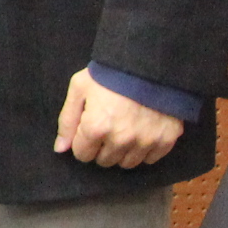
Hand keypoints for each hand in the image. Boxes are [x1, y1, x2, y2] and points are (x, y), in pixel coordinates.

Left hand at [55, 69, 184, 169]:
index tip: (88, 130)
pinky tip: (140, 133)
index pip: (83, 155)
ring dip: (122, 152)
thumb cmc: (108, 75)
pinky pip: (150, 159)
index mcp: (96, 128)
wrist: (149, 64)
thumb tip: (60, 149)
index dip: (82, 143)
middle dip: (101, 148)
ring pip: (127, 163)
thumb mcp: (79, 89)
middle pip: (104, 161)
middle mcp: (121, 140)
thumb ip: (67, 121)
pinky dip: (144, 151)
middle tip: (106, 129)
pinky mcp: (166, 139)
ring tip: (123, 131)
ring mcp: (146, 141)